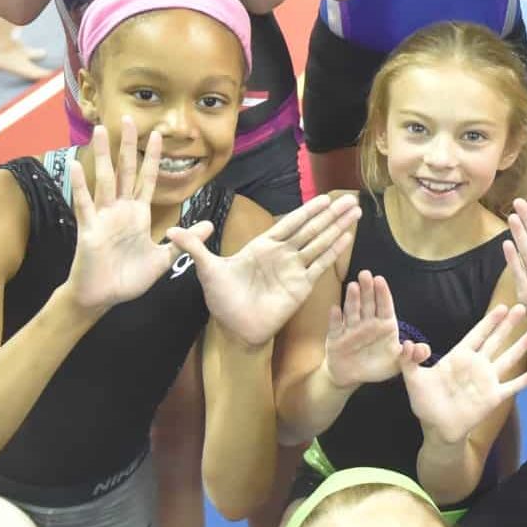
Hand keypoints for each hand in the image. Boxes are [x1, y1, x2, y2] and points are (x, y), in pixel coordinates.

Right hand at [64, 119, 178, 309]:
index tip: (158, 134)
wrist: (103, 297)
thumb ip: (184, 240)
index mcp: (138, 214)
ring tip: (100, 130)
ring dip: (103, 156)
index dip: (153, 157)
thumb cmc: (129, 278)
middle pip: (125, 171)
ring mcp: (104, 217)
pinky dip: (80, 186)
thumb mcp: (163, 258)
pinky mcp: (90, 229)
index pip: (147, 179)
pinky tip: (76, 166)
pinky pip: (85, 205)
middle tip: (127, 117)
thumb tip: (209, 225)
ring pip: (105, 180)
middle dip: (127, 145)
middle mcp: (121, 210)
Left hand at [169, 193, 361, 345]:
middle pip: (311, 229)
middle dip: (330, 214)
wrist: (234, 329)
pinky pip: (319, 266)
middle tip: (351, 199)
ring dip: (337, 228)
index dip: (308, 210)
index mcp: (263, 246)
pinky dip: (333, 252)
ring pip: (319, 243)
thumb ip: (194, 248)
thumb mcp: (207, 269)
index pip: (290, 223)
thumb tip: (171, 229)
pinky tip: (346, 239)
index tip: (325, 197)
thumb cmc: (222, 299)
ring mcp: (294, 270)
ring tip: (355, 213)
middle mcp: (283, 255)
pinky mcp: (301, 287)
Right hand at [322, 271, 424, 388]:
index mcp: (384, 325)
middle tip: (365, 274)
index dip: (382, 293)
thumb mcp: (397, 363)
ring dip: (352, 299)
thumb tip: (422, 349)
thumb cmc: (377, 366)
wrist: (353, 377)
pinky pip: (335, 327)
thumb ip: (411, 356)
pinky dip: (335, 318)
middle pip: (368, 304)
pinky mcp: (336, 338)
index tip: (380, 279)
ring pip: (352, 311)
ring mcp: (351, 329)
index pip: (385, 306)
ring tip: (353, 286)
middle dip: (367, 290)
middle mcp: (367, 323)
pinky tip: (335, 309)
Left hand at [402, 305, 526, 444]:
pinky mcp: (493, 398)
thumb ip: (410, 361)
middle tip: (522, 307)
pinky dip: (524, 381)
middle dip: (508, 325)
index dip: (489, 321)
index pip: (477, 335)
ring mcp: (487, 381)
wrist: (437, 429)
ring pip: (507, 359)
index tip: (501, 307)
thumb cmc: (425, 402)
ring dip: (520, 346)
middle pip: (496, 341)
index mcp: (459, 357)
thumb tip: (408, 344)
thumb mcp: (413, 379)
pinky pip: (511, 387)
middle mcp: (476, 365)